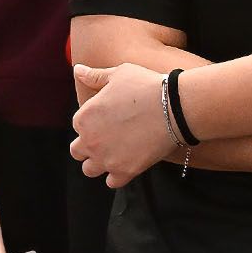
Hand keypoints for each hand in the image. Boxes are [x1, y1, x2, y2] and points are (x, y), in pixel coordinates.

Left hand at [70, 63, 176, 187]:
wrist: (174, 107)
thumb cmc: (146, 86)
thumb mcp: (119, 74)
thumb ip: (94, 75)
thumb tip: (77, 70)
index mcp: (83, 118)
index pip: (79, 126)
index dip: (93, 123)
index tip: (109, 120)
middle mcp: (89, 141)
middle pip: (78, 151)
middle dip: (90, 146)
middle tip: (110, 138)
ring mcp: (106, 159)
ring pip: (90, 170)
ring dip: (100, 163)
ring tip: (116, 154)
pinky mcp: (124, 171)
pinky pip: (111, 182)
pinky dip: (117, 175)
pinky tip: (128, 163)